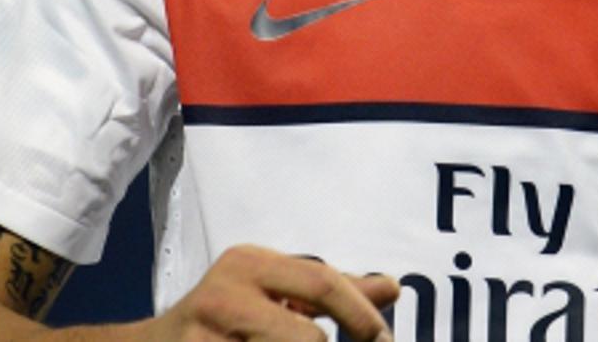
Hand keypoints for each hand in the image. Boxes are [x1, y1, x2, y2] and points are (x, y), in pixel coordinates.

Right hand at [141, 246, 398, 340]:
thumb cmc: (222, 321)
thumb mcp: (272, 293)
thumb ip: (331, 292)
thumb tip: (392, 287)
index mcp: (249, 263)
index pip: (323, 283)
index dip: (362, 316)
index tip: (383, 340)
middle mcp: (224, 296)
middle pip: (308, 340)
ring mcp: (204, 339)